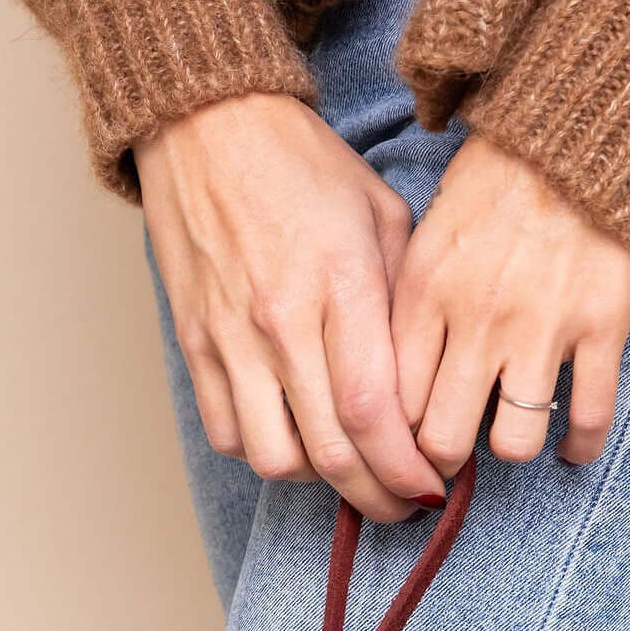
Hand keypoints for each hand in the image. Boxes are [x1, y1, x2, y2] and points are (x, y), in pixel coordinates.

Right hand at [135, 95, 445, 522]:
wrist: (207, 125)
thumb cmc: (303, 165)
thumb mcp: (383, 214)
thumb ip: (406, 302)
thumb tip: (429, 384)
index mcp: (340, 285)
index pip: (375, 411)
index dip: (407, 467)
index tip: (435, 486)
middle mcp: (281, 322)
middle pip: (330, 452)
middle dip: (376, 496)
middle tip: (404, 505)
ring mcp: (230, 338)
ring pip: (274, 457)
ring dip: (319, 481)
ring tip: (348, 471)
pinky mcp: (194, 343)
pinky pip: (227, 432)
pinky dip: (264, 451)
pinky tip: (293, 436)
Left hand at [394, 136, 629, 474]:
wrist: (578, 134)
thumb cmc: (491, 187)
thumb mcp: (422, 237)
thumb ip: (402, 309)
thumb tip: (387, 387)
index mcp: (424, 295)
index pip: (391, 402)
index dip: (391, 441)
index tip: (401, 447)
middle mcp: (476, 319)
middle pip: (442, 438)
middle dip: (441, 462)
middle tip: (449, 460)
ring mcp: (541, 328)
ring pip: (512, 444)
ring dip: (508, 452)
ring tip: (509, 438)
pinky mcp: (601, 327)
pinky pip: (588, 417)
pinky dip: (578, 446)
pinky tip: (570, 447)